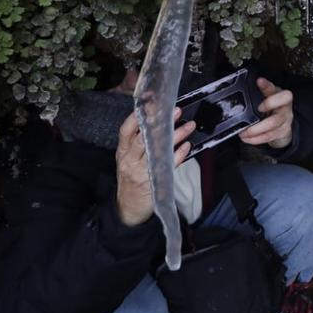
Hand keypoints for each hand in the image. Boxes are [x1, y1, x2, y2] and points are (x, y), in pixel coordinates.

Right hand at [114, 108, 194, 226]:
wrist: (128, 209)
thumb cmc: (130, 179)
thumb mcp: (128, 160)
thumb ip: (137, 143)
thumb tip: (156, 121)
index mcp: (122, 152)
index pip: (126, 131)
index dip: (137, 116)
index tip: (151, 103)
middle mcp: (129, 160)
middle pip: (144, 138)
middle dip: (160, 123)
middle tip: (176, 111)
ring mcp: (141, 172)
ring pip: (158, 150)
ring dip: (176, 136)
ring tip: (190, 125)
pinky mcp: (153, 182)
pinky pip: (168, 166)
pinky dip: (179, 155)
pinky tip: (187, 146)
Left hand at [238, 78, 293, 149]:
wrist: (283, 126)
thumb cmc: (271, 110)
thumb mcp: (266, 100)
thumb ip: (256, 94)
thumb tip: (238, 90)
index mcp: (277, 94)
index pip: (275, 86)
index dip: (268, 84)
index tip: (259, 81)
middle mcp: (284, 105)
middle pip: (283, 102)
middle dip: (270, 103)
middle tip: (258, 108)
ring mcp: (285, 119)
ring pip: (274, 123)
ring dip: (257, 129)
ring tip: (244, 132)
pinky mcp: (282, 132)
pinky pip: (270, 136)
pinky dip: (256, 139)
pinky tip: (247, 138)